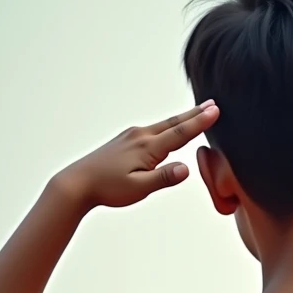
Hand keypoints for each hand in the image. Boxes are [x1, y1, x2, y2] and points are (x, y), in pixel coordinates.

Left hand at [52, 100, 219, 210]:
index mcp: (147, 148)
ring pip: (163, 125)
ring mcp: (131, 136)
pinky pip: (152, 130)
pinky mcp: (125, 140)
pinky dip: (167, 126)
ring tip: (196, 113)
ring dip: (181, 118)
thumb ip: (163, 178)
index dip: (199, 122)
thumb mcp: (138, 188)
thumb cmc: (107, 188)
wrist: (78, 183)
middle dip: (194, 114)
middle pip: (173, 123)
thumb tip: (186, 169)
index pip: (180, 133)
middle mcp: (140, 137)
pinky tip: (168, 129)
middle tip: (212, 104)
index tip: (215, 110)